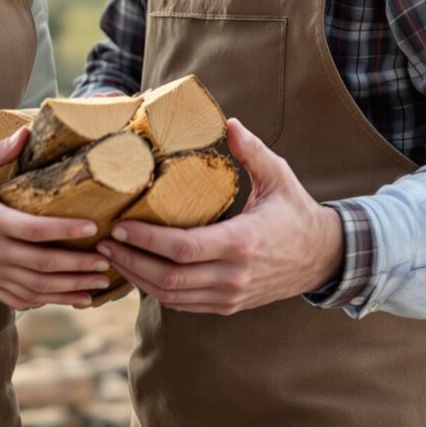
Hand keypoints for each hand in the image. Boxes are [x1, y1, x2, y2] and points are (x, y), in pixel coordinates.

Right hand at [0, 128, 115, 309]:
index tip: (92, 229)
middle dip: (77, 265)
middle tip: (106, 262)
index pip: (34, 230)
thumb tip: (28, 131)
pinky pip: (21, 299)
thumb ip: (0, 152)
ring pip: (36, 287)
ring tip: (98, 283)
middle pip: (42, 264)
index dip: (65, 231)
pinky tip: (72, 297)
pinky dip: (48, 301)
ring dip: (70, 288)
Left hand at [96, 118, 343, 314]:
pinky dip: (156, 291)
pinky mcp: (228, 304)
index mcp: (241, 242)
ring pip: (172, 296)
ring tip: (112, 257)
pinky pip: (184, 304)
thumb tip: (229, 122)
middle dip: (130, 262)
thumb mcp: (279, 176)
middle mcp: (233, 275)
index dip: (145, 242)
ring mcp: (229, 295)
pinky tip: (138, 273)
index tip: (119, 227)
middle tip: (103, 243)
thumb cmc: (296, 212)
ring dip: (138, 279)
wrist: (322, 257)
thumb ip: (251, 151)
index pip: (181, 249)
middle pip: (169, 278)